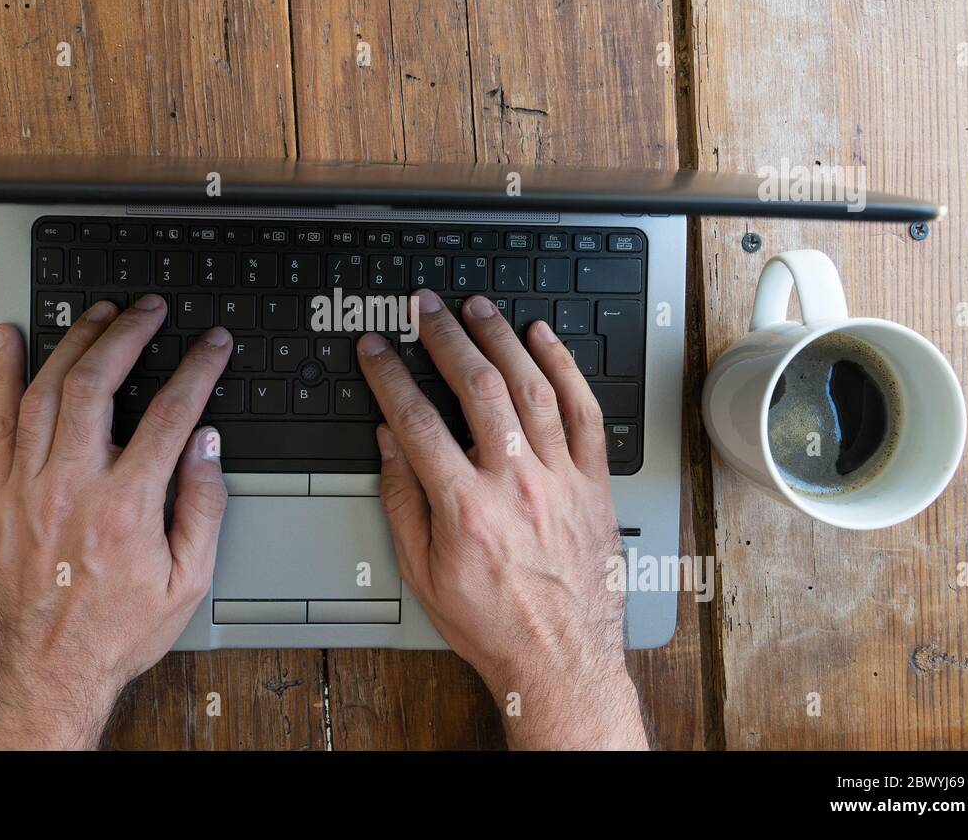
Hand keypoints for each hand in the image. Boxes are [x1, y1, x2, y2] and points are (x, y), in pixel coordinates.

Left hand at [0, 295, 231, 749]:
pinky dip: (5, 374)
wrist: (42, 677)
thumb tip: (205, 446)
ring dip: (76, 341)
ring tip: (101, 314)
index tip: (211, 344)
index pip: (171, 413)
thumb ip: (202, 508)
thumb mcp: (186, 583)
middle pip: (100, 383)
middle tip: (149, 310)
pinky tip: (15, 339)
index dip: (197, 368)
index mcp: (127, 506)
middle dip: (129, 333)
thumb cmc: (113, 634)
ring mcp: (26, 486)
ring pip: (47, 390)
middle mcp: (73, 486)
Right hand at [358, 289, 646, 749]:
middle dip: (445, 336)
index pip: (416, 420)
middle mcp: (514, 483)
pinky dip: (565, 368)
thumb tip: (389, 442)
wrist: (561, 659)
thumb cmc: (493, 623)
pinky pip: (584, 411)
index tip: (375, 349)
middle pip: (477, 386)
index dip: (389, 376)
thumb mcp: (423, 573)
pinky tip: (545, 339)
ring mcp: (559, 478)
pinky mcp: (592, 481)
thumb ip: (403, 501)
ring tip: (478, 308)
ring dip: (501, 338)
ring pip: (531, 387)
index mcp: (464, 507)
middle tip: (426, 307)